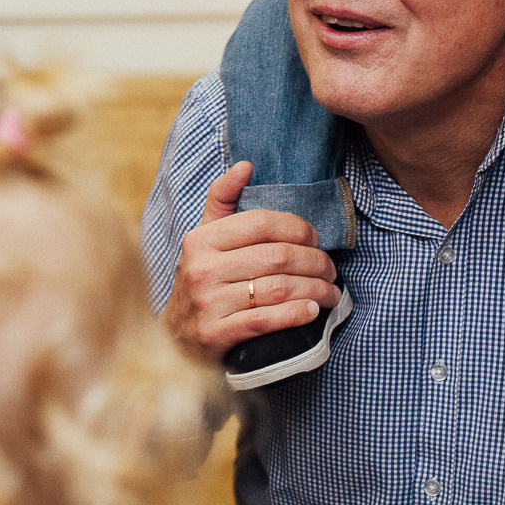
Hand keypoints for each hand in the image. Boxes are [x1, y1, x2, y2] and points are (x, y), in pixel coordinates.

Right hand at [162, 161, 342, 360]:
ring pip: (277, 289)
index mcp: (201, 239)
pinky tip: (312, 311)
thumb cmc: (200, 281)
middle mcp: (202, 269)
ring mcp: (208, 304)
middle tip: (330, 270)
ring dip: (314, 290)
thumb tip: (246, 165)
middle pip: (276, 257)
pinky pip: (265, 321)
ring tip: (331, 293)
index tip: (315, 239)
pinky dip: (295, 315)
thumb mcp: (204, 238)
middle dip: (314, 262)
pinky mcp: (216, 335)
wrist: (173, 339)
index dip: (297, 228)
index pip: (261, 223)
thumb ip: (223, 200)